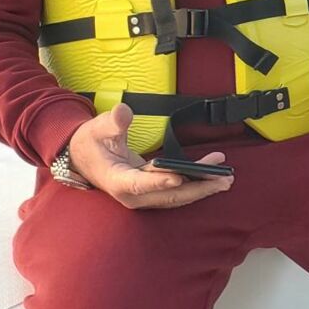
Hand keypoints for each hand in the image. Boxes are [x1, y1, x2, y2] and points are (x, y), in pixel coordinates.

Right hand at [68, 103, 233, 208]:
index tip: (179, 177)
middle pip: (168, 196)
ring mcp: (143, 195)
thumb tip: (124, 112)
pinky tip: (212, 170)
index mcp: (118, 181)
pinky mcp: (151, 190)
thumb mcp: (98, 128)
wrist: (83, 157)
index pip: (141, 184)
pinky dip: (195, 181)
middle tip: (222, 179)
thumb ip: (113, 122)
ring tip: (225, 178)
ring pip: (176, 196)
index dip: (160, 182)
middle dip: (197, 188)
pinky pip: (176, 190)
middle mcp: (133, 194)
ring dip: (201, 187)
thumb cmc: (91, 142)